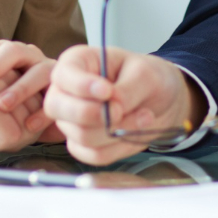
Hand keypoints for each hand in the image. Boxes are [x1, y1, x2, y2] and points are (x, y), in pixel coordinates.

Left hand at [0, 41, 60, 140]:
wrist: (42, 108)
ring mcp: (47, 67)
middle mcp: (26, 54)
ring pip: (36, 70)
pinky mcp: (62, 87)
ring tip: (1, 104)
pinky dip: (42, 110)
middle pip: (9, 51)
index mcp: (3, 51)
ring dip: (19, 87)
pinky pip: (55, 95)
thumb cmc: (7, 97)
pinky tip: (29, 124)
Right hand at [0, 70, 43, 152]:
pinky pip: (11, 139)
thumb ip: (27, 117)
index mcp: (11, 70)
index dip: (18, 128)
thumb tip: (57, 130)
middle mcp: (7, 70)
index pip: (40, 110)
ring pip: (26, 130)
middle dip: (12, 135)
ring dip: (0, 139)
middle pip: (36, 121)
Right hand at [44, 45, 204, 164]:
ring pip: (81, 135)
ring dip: (116, 131)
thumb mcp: (144, 74)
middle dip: (92, 114)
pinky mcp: (83, 144)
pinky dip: (119, 147)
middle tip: (120, 110)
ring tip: (143, 116)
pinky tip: (134, 130)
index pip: (62, 75)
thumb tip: (110, 107)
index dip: (81, 86)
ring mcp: (71, 120)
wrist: (161, 99)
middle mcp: (66, 91)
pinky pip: (94, 155)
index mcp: (76, 63)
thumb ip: (126, 90)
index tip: (107, 91)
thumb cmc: (146, 77)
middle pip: (57, 108)